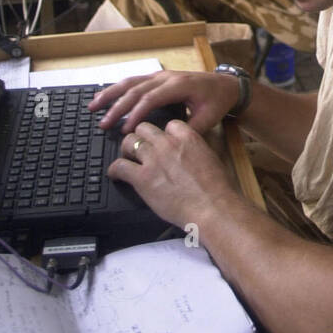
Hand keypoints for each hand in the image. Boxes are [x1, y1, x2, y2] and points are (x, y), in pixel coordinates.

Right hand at [90, 69, 239, 135]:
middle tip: (102, 123)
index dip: (136, 114)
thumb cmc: (217, 101)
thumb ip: (191, 130)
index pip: (151, 99)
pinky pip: (134, 82)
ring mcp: (160, 76)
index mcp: (178, 85)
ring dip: (110, 94)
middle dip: (116, 106)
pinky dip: (117, 89)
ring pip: (130, 82)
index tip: (125, 131)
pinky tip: (104, 97)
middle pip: (135, 90)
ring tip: (92, 105)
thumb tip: (172, 143)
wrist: (226, 85)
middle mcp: (166, 77)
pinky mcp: (157, 78)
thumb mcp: (209, 117)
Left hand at [108, 120, 235, 228]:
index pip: (168, 124)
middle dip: (142, 137)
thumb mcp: (211, 159)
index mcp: (188, 137)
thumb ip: (196, 150)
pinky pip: (120, 166)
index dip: (164, 134)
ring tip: (127, 158)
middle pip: (145, 128)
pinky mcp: (142, 178)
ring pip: (129, 142)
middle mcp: (168, 144)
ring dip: (127, 150)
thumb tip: (190, 153)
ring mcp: (153, 159)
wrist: (212, 208)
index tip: (162, 141)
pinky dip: (115, 170)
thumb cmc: (217, 190)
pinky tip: (116, 174)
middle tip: (141, 148)